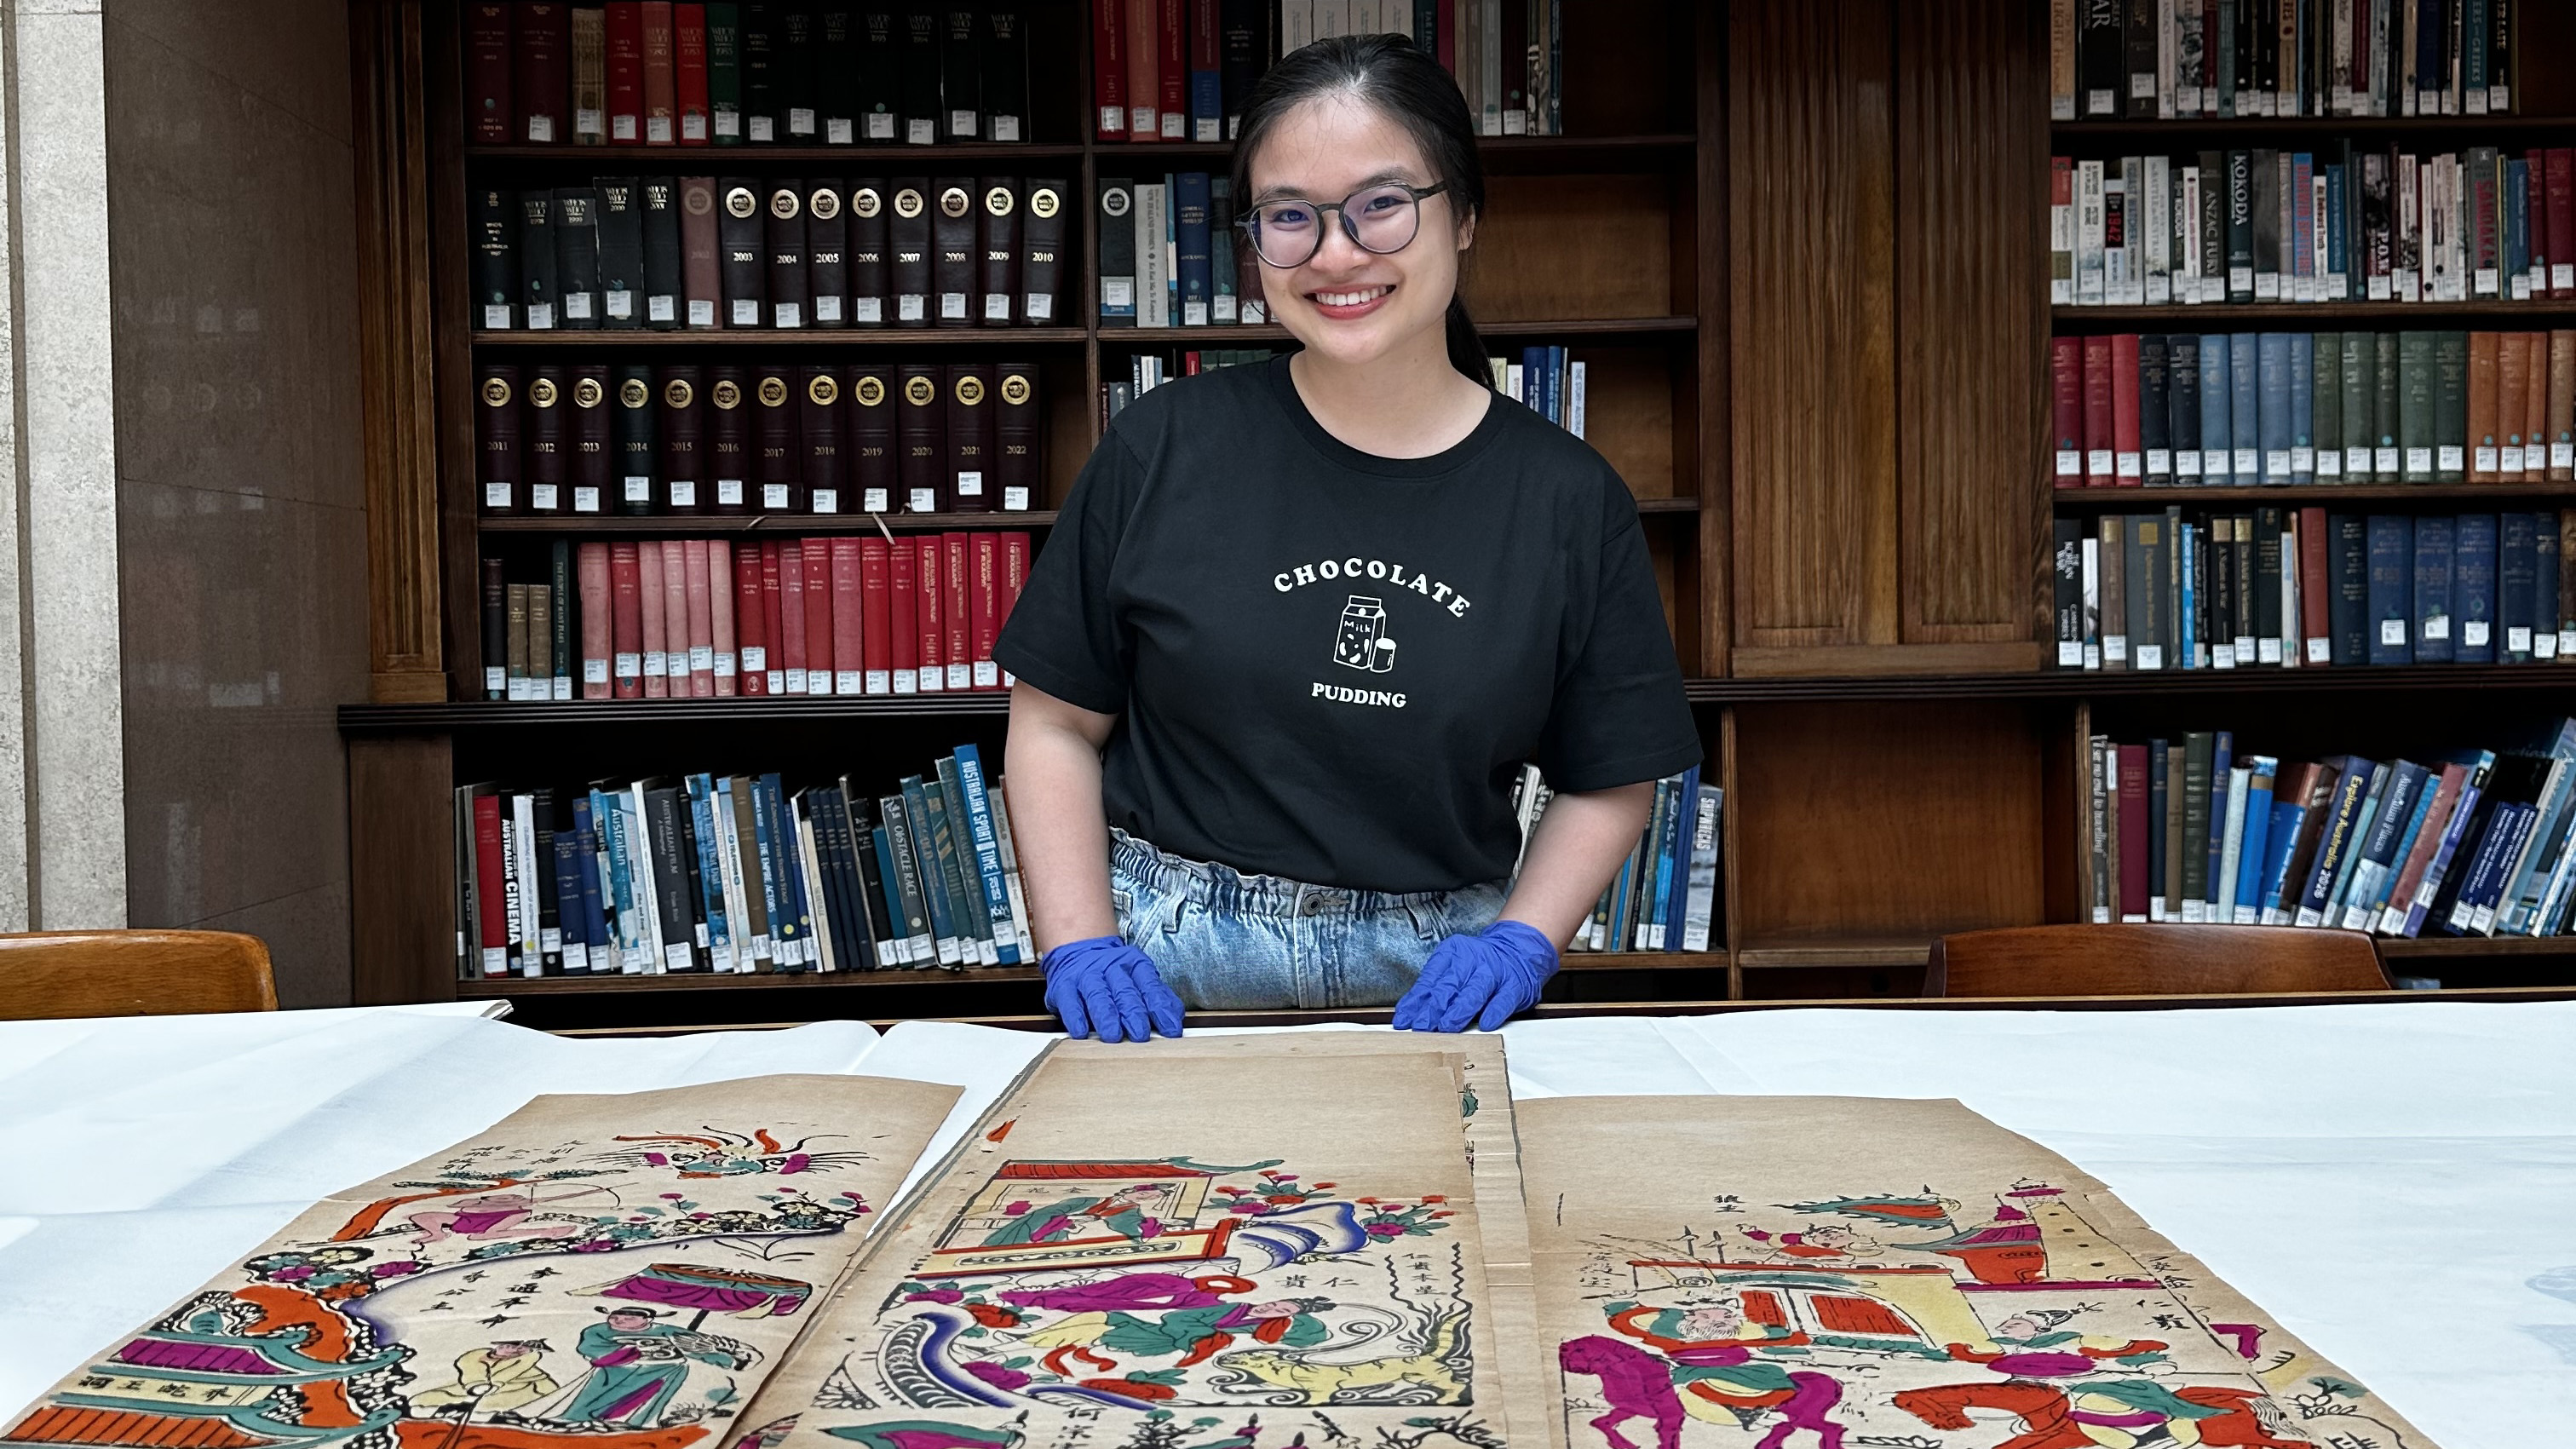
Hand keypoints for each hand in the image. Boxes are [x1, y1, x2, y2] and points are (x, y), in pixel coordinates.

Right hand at [1042, 935, 1186, 1041]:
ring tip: (1113, 1036)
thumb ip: (1157, 996)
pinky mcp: (1064, 987)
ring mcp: (1087, 976)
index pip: (1150, 986)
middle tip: (1141, 1035)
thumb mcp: (1138, 977)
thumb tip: (1175, 1018)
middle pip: (1125, 992)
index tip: (1170, 1030)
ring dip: (1107, 1017)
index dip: (1160, 1009)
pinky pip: (1070, 1002)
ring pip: (1099, 996)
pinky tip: (1081, 1032)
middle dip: (1134, 1014)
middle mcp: (1111, 968)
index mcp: (1134, 965)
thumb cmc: (1114, 974)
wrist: (1079, 950)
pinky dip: (1076, 1017)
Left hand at [1392, 920, 1557, 1031]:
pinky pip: (1503, 1000)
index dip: (1416, 1000)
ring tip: (1446, 1027)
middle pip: (1449, 986)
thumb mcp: (1452, 968)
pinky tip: (1485, 1024)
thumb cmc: (1478, 965)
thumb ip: (1432, 989)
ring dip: (1459, 1011)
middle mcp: (1473, 960)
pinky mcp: (1514, 986)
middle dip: (1433, 1008)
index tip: (1404, 1019)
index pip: (1430, 978)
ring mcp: (1494, 972)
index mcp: (1453, 953)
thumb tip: (1408, 1014)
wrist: (1516, 950)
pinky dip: (1494, 1012)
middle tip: (1421, 1026)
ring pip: (1475, 992)